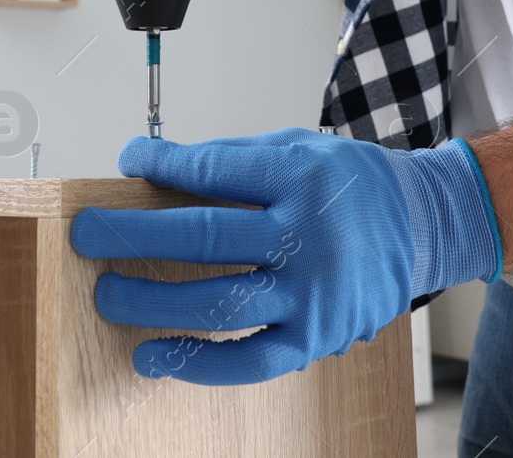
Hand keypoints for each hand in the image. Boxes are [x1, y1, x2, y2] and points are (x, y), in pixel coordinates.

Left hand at [69, 128, 501, 385]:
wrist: (422, 224)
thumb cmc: (350, 186)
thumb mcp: (297, 149)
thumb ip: (230, 163)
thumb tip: (154, 169)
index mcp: (300, 177)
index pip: (214, 171)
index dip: (162, 164)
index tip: (127, 161)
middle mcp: (307, 236)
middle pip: (206, 238)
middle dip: (136, 237)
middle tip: (90, 235)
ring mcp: (312, 293)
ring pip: (219, 303)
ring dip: (154, 304)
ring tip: (109, 298)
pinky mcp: (316, 337)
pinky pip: (251, 359)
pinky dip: (199, 363)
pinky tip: (157, 357)